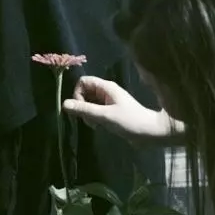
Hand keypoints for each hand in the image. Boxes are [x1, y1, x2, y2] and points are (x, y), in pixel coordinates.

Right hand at [63, 75, 179, 142]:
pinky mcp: (112, 111)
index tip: (82, 109)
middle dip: (82, 106)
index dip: (77, 94)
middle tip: (89, 119)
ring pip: (89, 102)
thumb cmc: (130, 121)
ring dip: (88, 113)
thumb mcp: (105, 116)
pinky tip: (99, 126)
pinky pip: (96, 110)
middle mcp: (107, 91)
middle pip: (85, 92)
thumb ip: (85, 110)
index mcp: (106, 87)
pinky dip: (94, 118)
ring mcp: (109, 102)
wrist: (151, 132)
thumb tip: (64, 104)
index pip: (83, 82)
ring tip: (95, 124)